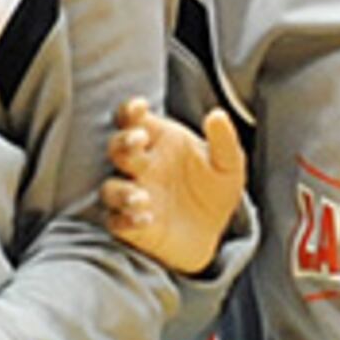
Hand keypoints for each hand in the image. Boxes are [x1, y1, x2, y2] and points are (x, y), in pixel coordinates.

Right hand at [104, 99, 246, 276]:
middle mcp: (140, 165)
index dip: (131, 110)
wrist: (213, 232)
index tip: (140, 107)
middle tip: (138, 141)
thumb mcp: (228, 164)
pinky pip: (116, 222)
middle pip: (117, 148)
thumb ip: (224, 140)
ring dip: (121, 191)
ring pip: (110, 188)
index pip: (133, 119)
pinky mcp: (130, 225)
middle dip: (123, 142)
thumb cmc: (214, 190)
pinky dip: (126, 220)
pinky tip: (146, 219)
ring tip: (143, 197)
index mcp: (158, 141)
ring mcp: (132, 195)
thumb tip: (217, 115)